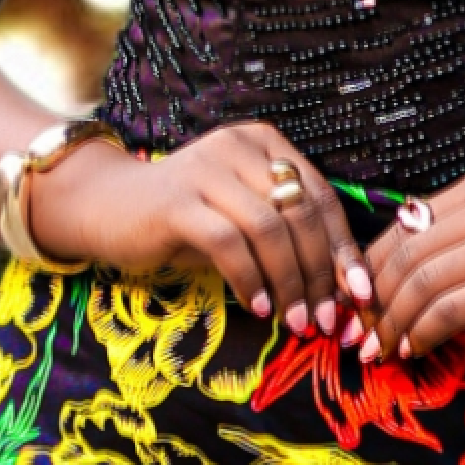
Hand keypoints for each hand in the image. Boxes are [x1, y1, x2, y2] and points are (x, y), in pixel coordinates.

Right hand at [24, 121, 374, 343]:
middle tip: (324, 319)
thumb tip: (339, 290)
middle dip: (319, 273)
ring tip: (294, 320)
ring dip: (288, 282)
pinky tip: (258, 306)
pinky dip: (250, 279)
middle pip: (301, 213)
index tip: (359, 295)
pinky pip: (229, 243)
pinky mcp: (177, 201)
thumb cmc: (183, 220)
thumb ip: (286, 238)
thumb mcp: (242, 219)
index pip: (321, 197)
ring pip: (270, 228)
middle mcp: (238, 147)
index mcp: (264, 143)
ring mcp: (206, 169)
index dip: (344, 249)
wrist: (105, 208)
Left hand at [363, 168, 464, 360]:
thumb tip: (381, 281)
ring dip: (393, 323)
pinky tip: (415, 349)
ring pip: (423, 283)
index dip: (369, 268)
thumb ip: (453, 244)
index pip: (405, 225)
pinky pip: (450, 310)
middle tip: (358, 336)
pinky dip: (423, 333)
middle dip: (374, 301)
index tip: (353, 306)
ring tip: (380, 350)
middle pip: (407, 253)